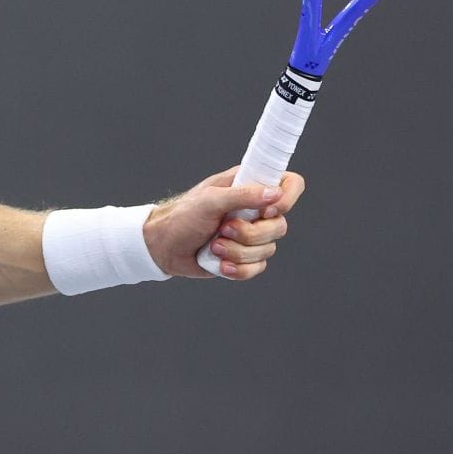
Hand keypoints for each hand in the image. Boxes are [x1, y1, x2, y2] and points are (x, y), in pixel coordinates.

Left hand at [143, 168, 305, 280]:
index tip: (266, 211)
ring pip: (268, 249)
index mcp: (249, 186)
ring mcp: (251, 235)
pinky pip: (257, 268)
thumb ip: (242, 195)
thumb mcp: (209, 200)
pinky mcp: (244, 257)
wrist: (163, 247)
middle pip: (280, 226)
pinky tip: (220, 264)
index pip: (289, 185)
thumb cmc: (182, 217)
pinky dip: (238, 269)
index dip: (287, 198)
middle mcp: (254, 210)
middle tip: (222, 229)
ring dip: (237, 252)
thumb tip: (274, 193)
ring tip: (213, 246)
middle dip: (250, 234)